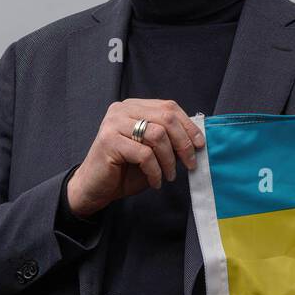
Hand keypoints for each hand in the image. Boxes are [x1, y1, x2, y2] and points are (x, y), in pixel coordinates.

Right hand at [66, 99, 204, 217]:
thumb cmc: (124, 170)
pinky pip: (144, 154)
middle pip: (166, 118)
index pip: (169, 107)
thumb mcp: (152, 151)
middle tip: (190, 163)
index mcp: (134, 106)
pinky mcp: (108, 140)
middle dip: (184, 143)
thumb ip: (170, 141)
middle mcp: (122, 109)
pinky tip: (155, 181)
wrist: (94, 188)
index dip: (188, 126)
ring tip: (169, 176)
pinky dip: (155, 171)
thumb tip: (197, 140)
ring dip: (169, 160)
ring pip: (157, 135)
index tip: (200, 145)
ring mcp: (113, 123)